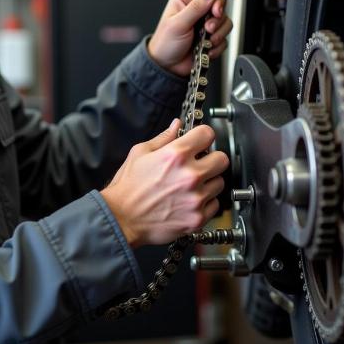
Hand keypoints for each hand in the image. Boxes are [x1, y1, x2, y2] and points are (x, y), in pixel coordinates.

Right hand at [101, 120, 228, 247]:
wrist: (121, 218)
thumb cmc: (128, 186)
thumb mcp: (140, 153)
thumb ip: (164, 137)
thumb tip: (177, 125)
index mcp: (176, 155)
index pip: (208, 133)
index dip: (203, 135)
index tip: (200, 140)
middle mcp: (190, 175)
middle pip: (222, 158)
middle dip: (211, 158)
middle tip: (201, 163)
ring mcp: (196, 198)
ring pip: (220, 182)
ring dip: (209, 181)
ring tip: (192, 185)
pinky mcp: (197, 218)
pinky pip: (214, 205)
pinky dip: (205, 202)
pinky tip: (190, 200)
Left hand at [148, 0, 231, 75]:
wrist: (167, 65)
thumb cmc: (165, 43)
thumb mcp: (178, 23)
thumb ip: (196, 7)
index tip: (216, 10)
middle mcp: (197, 7)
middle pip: (221, 4)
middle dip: (217, 19)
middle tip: (208, 28)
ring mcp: (205, 22)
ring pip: (225, 21)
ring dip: (218, 33)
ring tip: (206, 40)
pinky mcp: (211, 36)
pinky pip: (224, 37)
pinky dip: (217, 44)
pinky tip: (206, 48)